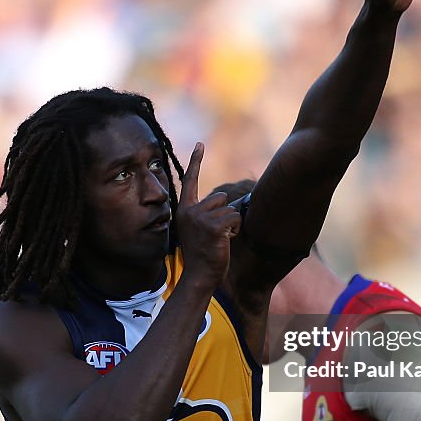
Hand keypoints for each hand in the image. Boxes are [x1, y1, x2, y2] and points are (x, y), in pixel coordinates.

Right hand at [176, 143, 240, 287]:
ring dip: (231, 223)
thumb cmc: (203, 255)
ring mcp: (200, 218)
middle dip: (224, 214)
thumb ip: (207, 215)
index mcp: (184, 210)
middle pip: (220, 197)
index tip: (200, 143)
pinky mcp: (213, 226)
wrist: (198, 276)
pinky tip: (226, 241)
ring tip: (220, 239)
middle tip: (216, 235)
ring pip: (229, 208)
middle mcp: (189, 211)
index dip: (196, 161)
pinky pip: (235, 217)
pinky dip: (236, 229)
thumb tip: (227, 203)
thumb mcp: (199, 230)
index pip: (190, 180)